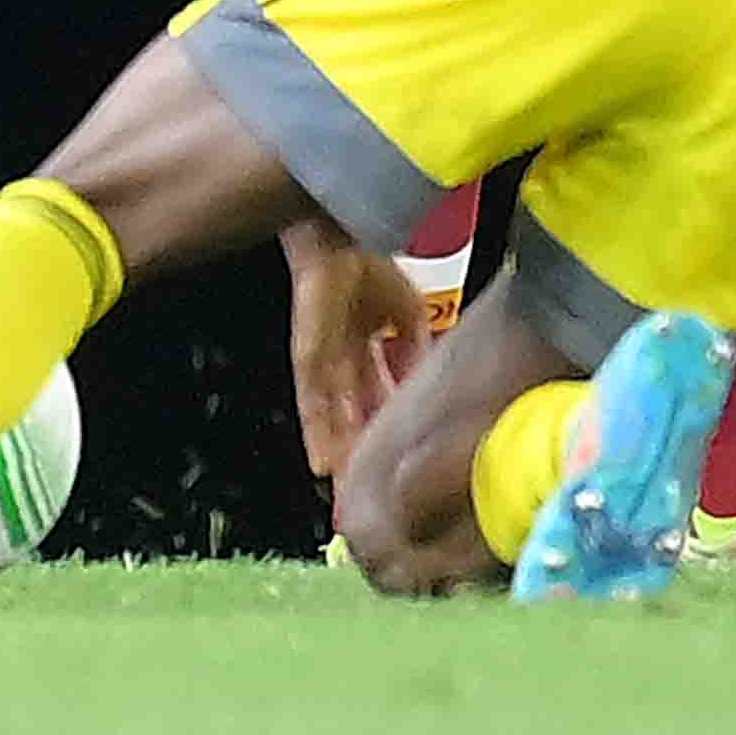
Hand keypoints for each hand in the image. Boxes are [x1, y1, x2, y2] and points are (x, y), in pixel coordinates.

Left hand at [281, 224, 425, 476]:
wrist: (342, 234)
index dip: (384, 435)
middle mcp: (342, 361)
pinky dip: (317, 432)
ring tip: (346, 493)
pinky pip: (311, 400)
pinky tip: (322, 462)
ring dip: (339, 455)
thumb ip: (415, 347)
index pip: (377, 403)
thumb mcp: (406, 311)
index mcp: (367, 350)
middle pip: (351, 418)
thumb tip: (427, 379)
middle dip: (359, 457)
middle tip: (366, 500)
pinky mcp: (308, 355)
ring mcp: (322, 360)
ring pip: (330, 419)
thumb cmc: (368, 261)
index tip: (394, 472)